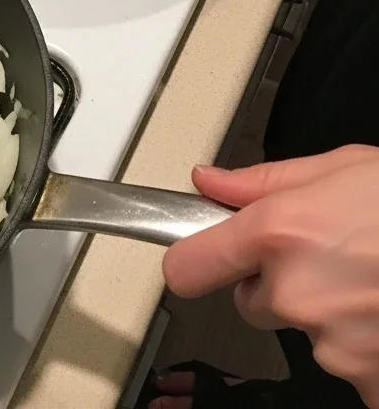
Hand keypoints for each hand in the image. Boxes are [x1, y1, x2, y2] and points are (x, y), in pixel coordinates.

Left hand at [163, 145, 378, 406]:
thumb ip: (263, 181)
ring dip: (330, 313)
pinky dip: (368, 347)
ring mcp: (335, 345)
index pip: (188, 266)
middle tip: (332, 257)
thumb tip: (209, 181)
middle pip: (253, 300)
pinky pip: (351, 365)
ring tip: (374, 279)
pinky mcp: (371, 381)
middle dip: (281, 283)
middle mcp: (297, 294)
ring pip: (306, 332)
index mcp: (278, 234)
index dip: (193, 260)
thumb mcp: (340, 166)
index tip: (200, 259)